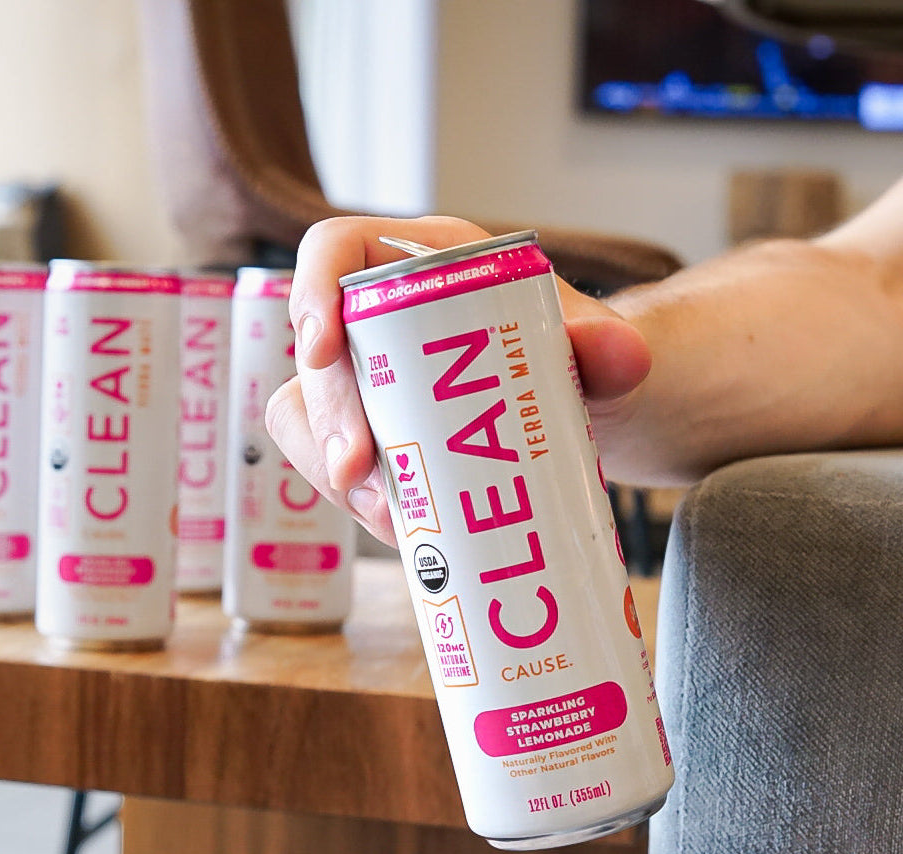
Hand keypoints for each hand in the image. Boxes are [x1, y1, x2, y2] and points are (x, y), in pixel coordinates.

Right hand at [265, 215, 652, 545]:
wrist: (587, 414)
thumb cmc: (579, 362)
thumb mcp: (598, 351)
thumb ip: (609, 347)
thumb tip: (619, 356)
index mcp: (425, 267)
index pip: (339, 250)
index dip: (313, 290)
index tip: (322, 349)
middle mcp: (383, 318)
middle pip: (318, 353)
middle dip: (328, 417)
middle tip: (361, 472)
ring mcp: (371, 380)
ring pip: (310, 415)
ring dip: (333, 469)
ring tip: (389, 514)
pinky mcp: (373, 434)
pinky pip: (336, 461)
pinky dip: (357, 498)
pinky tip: (399, 525)